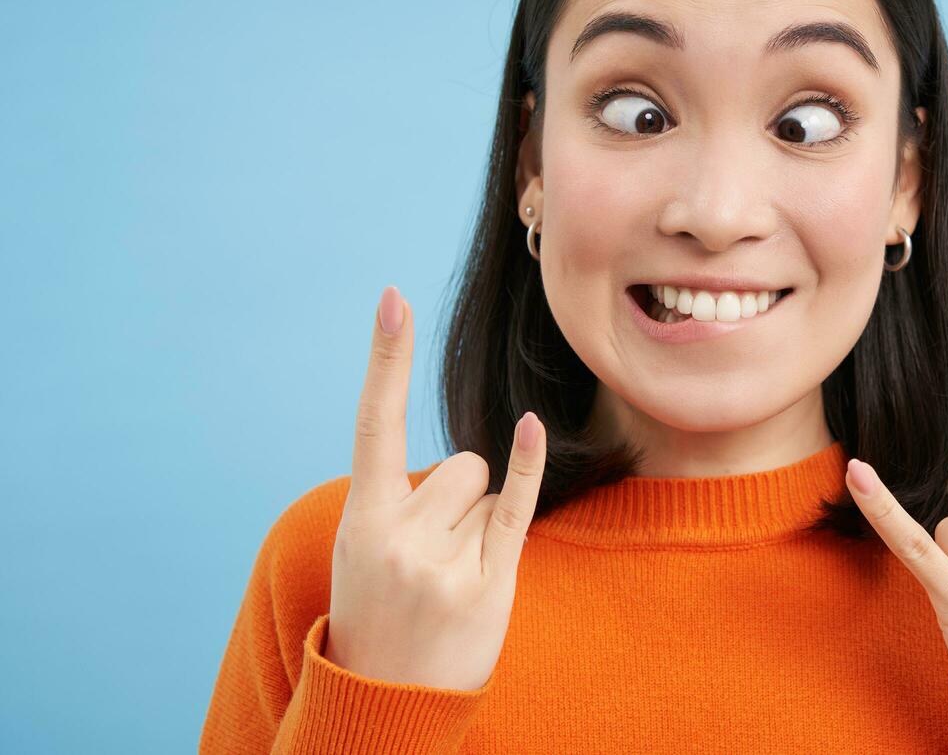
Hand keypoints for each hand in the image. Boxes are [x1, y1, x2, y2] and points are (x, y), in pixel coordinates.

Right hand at [323, 285, 546, 691]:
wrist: (386, 704)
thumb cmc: (380, 614)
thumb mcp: (366, 552)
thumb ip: (401, 499)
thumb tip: (475, 456)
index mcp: (363, 520)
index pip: (374, 423)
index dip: (384, 358)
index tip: (392, 297)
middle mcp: (399, 536)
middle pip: (460, 462)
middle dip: (456, 497)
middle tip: (432, 559)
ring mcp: (444, 562)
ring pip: (487, 488)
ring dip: (479, 523)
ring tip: (449, 580)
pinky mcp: (490, 583)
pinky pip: (517, 505)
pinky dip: (528, 467)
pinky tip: (531, 429)